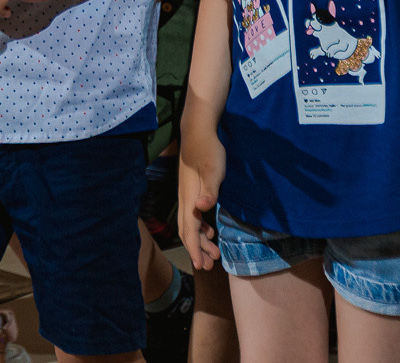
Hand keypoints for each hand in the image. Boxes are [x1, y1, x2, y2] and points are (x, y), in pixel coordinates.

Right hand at [178, 130, 226, 271]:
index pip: (189, 230)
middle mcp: (185, 200)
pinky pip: (193, 217)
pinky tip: (209, 231)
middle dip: (196, 250)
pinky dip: (200, 229)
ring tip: (213, 253)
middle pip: (187, 231)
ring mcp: (188, 195)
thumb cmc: (208, 151)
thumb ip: (209, 191)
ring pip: (190, 225)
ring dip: (199, 241)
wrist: (198, 132)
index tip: (200, 266)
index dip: (194, 249)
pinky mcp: (192, 190)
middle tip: (207, 266)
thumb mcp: (213, 171)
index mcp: (189, 199)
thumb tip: (201, 208)